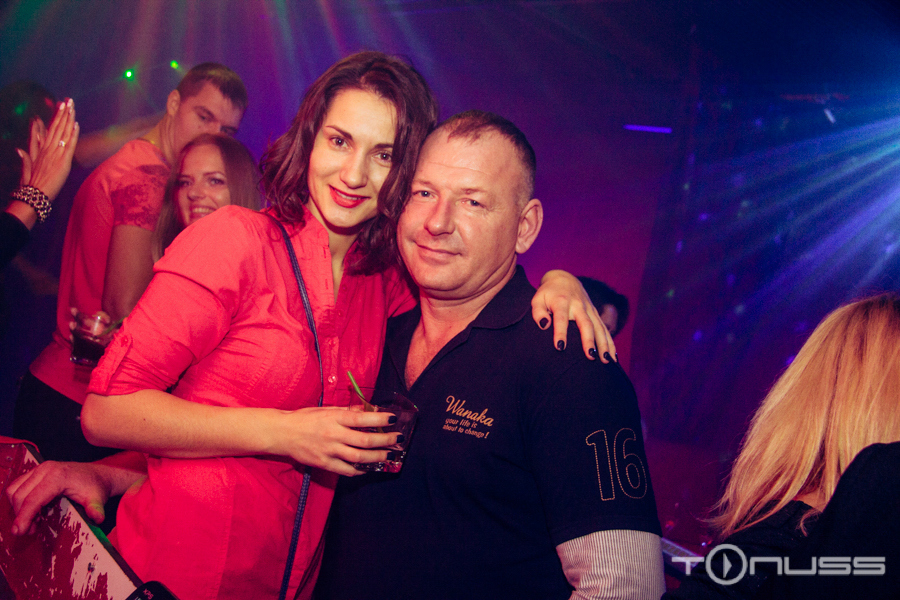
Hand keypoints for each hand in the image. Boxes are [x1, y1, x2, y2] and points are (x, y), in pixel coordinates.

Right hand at [7, 461, 110, 535]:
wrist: (97, 475)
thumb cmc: (96, 487)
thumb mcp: (97, 498)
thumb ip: (96, 508)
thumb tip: (97, 518)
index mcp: (58, 476)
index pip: (33, 499)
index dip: (23, 517)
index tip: (20, 532)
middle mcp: (45, 469)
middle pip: (20, 495)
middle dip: (20, 516)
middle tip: (30, 531)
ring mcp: (39, 469)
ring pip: (14, 490)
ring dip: (18, 508)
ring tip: (32, 522)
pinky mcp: (36, 471)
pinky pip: (18, 486)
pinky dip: (19, 501)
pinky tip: (32, 511)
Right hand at [19, 98, 78, 200]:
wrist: (35, 193)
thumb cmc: (31, 182)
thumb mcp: (27, 167)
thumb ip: (25, 157)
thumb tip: (18, 149)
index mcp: (41, 149)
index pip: (50, 129)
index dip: (56, 117)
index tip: (60, 106)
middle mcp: (48, 149)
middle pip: (57, 127)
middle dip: (63, 113)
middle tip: (68, 100)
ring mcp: (56, 154)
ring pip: (63, 132)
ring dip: (68, 119)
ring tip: (72, 107)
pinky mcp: (63, 161)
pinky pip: (69, 144)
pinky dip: (73, 134)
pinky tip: (76, 124)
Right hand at [272, 407, 402, 476]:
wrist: (282, 433)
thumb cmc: (305, 418)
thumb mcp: (326, 409)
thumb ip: (347, 411)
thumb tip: (368, 410)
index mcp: (334, 418)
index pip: (362, 419)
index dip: (380, 420)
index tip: (393, 419)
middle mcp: (333, 434)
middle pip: (365, 440)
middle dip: (385, 441)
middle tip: (398, 440)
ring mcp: (329, 451)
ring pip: (358, 458)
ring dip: (377, 457)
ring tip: (389, 455)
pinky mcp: (324, 463)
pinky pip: (346, 470)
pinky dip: (359, 470)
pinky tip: (369, 468)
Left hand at [532, 270, 615, 361]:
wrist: (564, 279)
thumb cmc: (548, 294)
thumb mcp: (538, 299)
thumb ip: (538, 312)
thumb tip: (544, 325)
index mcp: (561, 301)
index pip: (561, 318)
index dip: (560, 332)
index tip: (560, 347)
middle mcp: (578, 305)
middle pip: (585, 323)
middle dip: (589, 340)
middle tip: (591, 356)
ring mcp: (589, 309)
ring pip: (599, 327)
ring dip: (604, 344)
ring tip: (606, 360)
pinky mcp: (595, 313)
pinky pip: (604, 328)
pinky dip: (610, 342)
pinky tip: (613, 356)